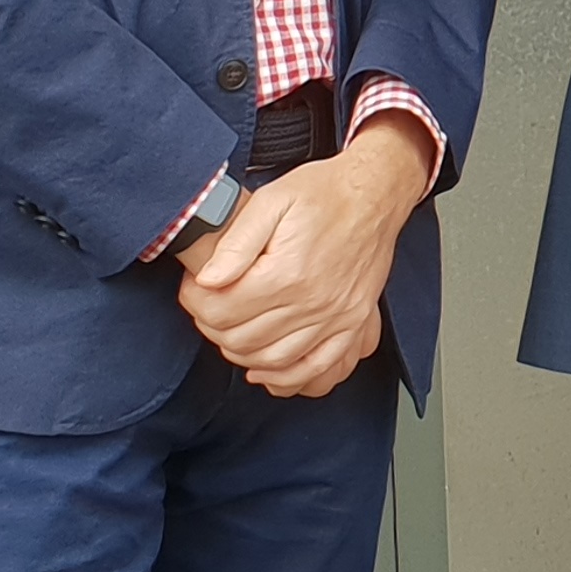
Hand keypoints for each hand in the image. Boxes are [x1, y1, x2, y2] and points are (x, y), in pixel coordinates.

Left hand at [177, 111, 435, 398]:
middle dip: (212, 326)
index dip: (196, 301)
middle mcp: (313, 302)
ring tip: (231, 328)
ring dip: (241, 352)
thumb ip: (235, 243)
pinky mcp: (352, 322)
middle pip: (241, 340)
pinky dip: (287, 378)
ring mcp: (336, 317)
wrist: (375, 193)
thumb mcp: (271, 201)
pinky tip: (266, 371)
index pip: (221, 311)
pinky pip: (317, 368)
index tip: (195, 286)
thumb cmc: (324, 193)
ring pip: (272, 360)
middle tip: (209, 304)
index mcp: (287, 273)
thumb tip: (206, 278)